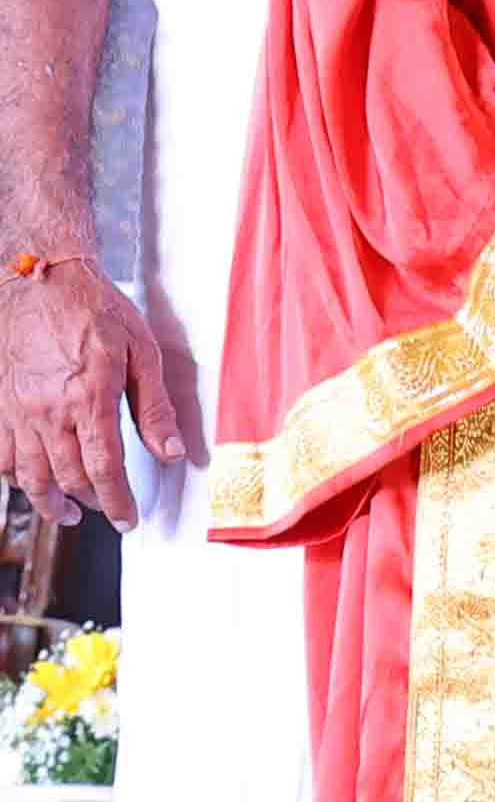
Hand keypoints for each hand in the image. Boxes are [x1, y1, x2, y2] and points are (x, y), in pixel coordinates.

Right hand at [0, 256, 188, 526]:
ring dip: (49, 502)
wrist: (41, 281)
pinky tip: (31, 483)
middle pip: (67, 478)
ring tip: (67, 512)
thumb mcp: (141, 351)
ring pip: (28, 476)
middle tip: (106, 511)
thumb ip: (154, 407)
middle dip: (90, 504)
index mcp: (89, 399)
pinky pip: (0, 457)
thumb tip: (170, 451)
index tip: (129, 520)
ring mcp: (16, 411)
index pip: (104, 470)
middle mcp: (48, 412)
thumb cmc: (95, 310)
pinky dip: (15, 479)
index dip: (117, 502)